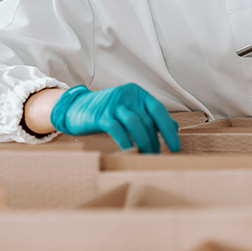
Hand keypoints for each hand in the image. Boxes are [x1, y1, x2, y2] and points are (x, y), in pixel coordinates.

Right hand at [50, 83, 179, 153]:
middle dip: (155, 140)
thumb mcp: (130, 110)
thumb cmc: (107, 112)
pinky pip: (118, 130)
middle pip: (147, 119)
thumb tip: (174, 127)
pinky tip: (130, 152)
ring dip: (144, 142)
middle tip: (158, 156)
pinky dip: (126, 142)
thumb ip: (150, 117)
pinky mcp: (101, 115)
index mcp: (138, 93)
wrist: (76, 107)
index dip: (169, 129)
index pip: (159, 110)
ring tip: (148, 156)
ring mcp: (114, 104)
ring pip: (135, 123)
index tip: (175, 147)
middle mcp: (127, 96)